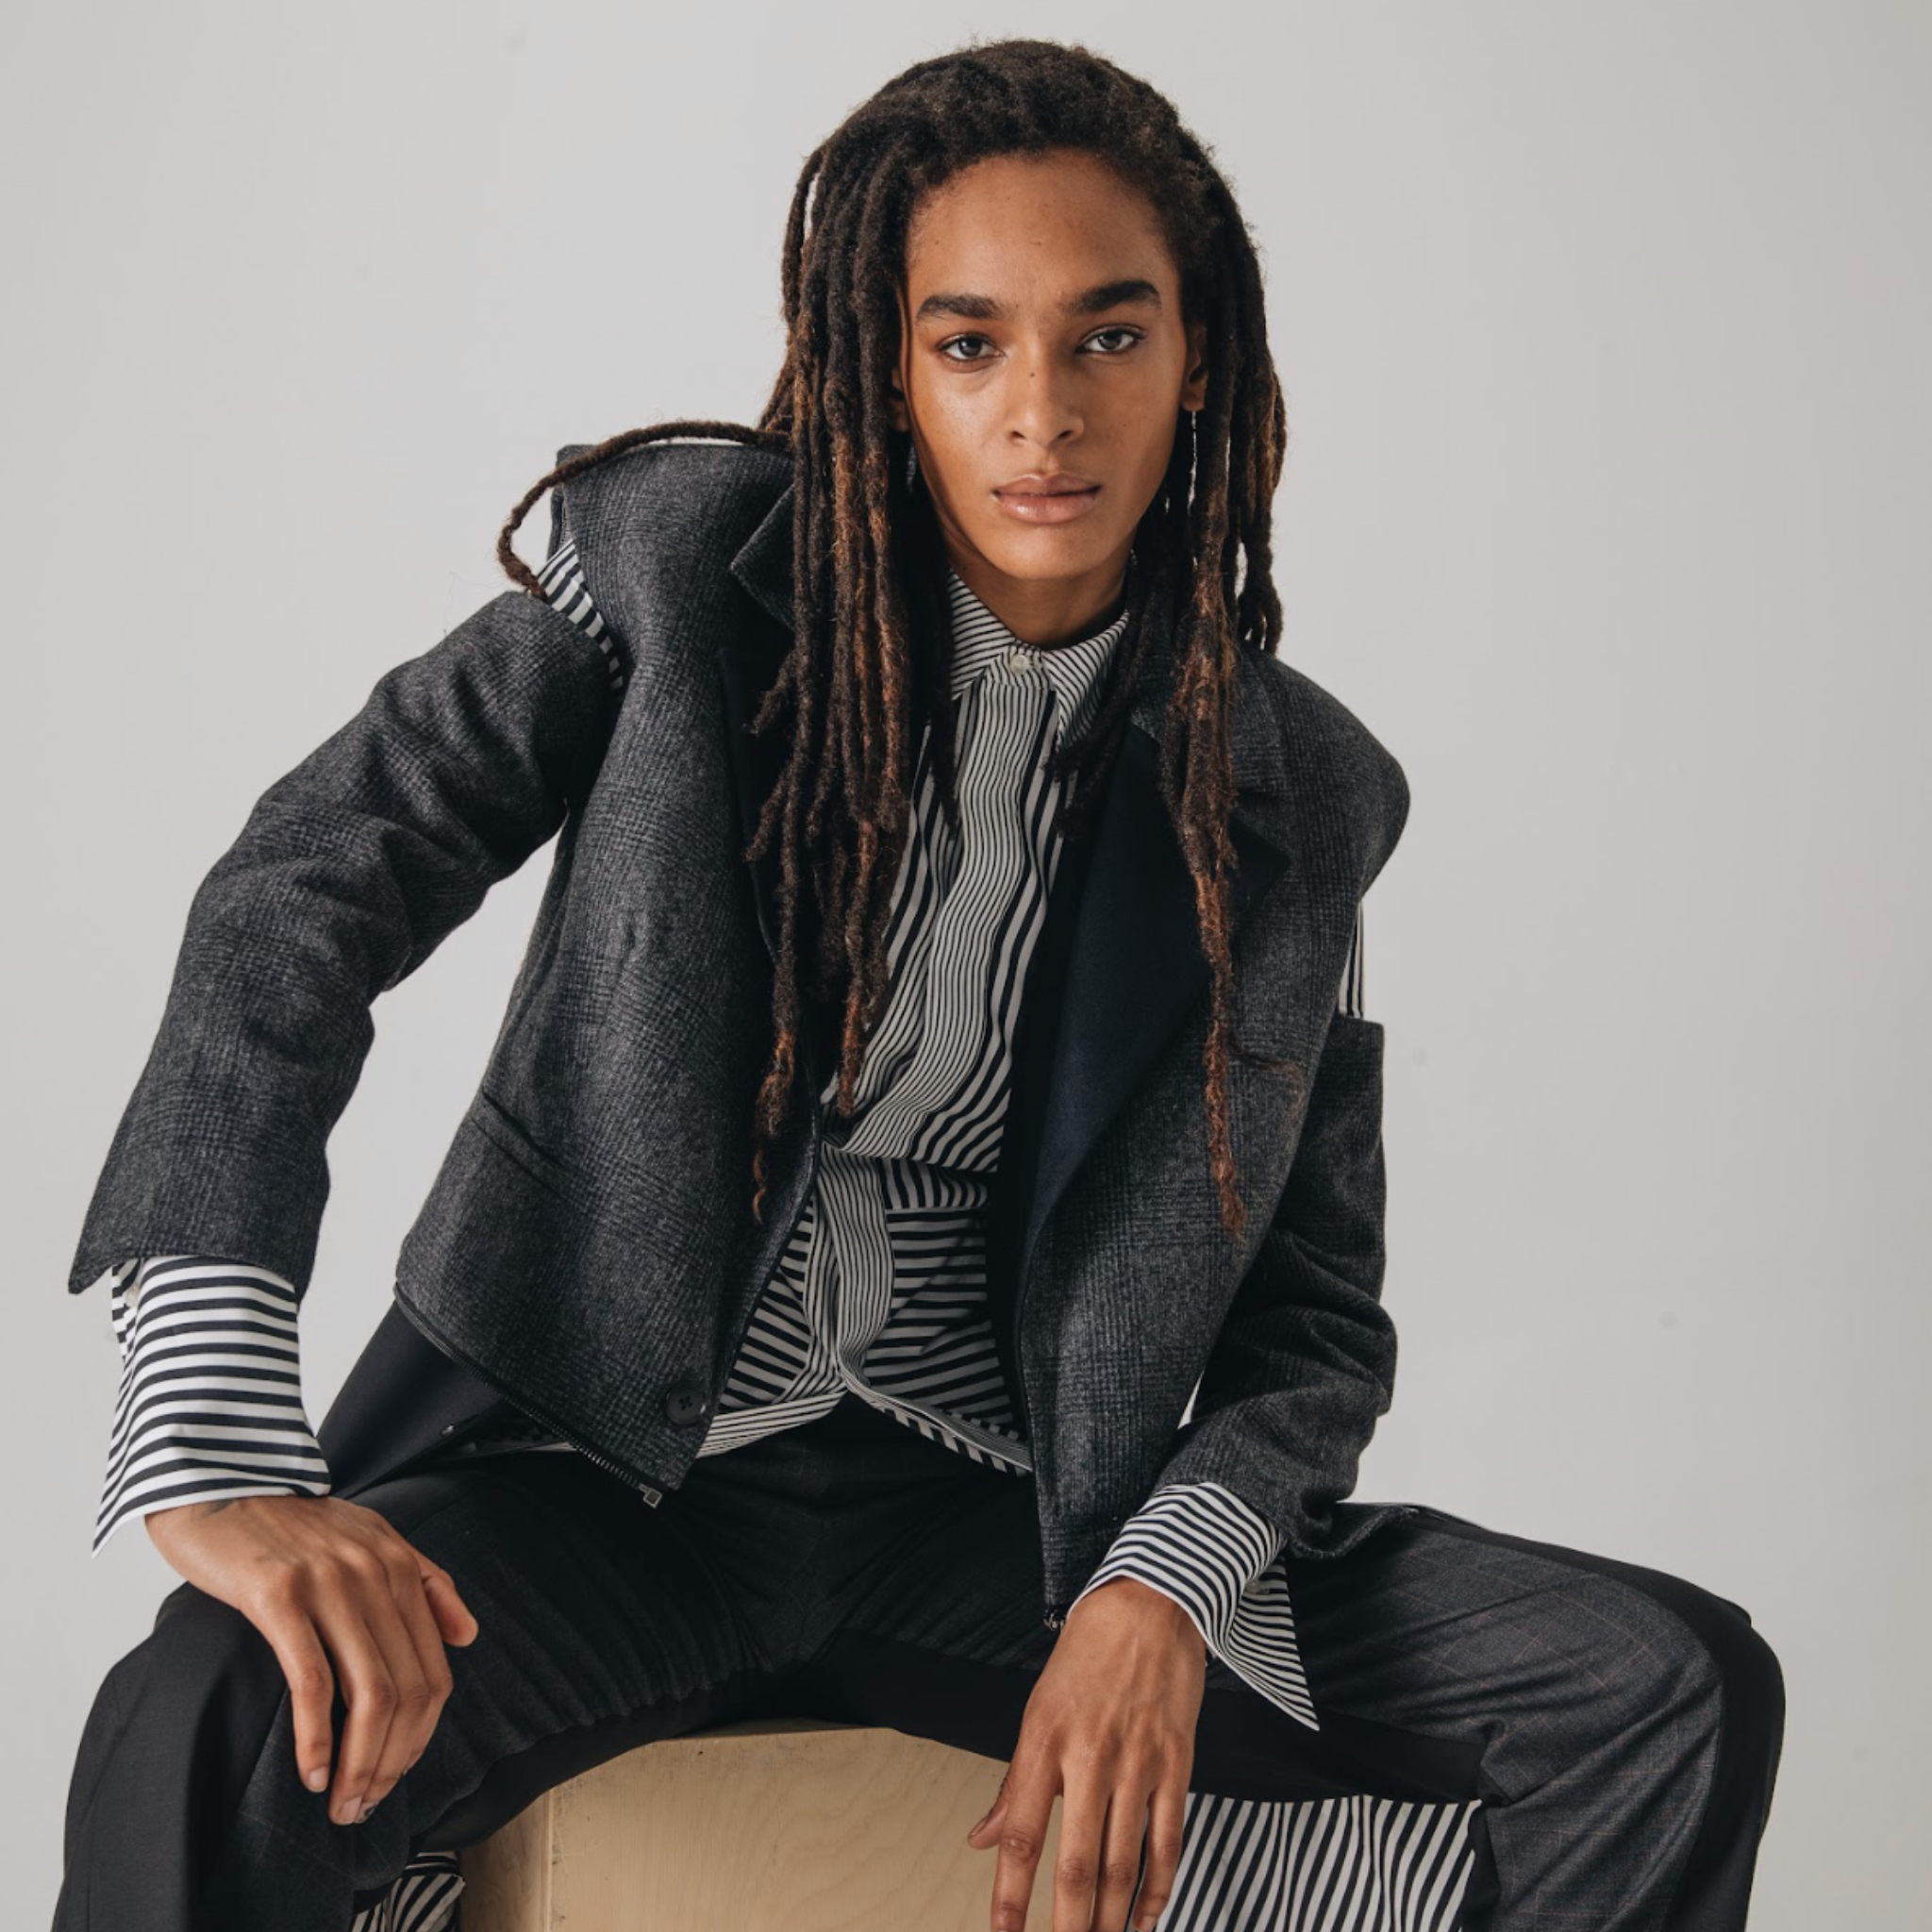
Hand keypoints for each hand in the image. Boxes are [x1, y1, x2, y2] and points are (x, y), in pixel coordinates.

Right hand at [144, 1491, 478, 1827]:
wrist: (222, 1478)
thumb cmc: (291, 1523)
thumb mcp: (372, 1538)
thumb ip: (425, 1583)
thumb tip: (468, 1636)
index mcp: (401, 1567)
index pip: (433, 1673)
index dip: (421, 1737)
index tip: (395, 1777)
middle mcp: (376, 1575)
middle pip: (408, 1691)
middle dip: (392, 1762)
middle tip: (366, 1807)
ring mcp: (331, 1584)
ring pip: (369, 1692)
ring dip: (361, 1762)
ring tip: (344, 1804)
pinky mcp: (278, 1595)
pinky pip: (311, 1678)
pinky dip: (316, 1736)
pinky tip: (313, 1772)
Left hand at [965, 1577, 1204, 1931]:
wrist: (1149, 1605)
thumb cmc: (1086, 1656)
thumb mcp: (1038, 1711)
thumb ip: (1015, 1784)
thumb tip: (983, 1839)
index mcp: (1044, 1742)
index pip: (1023, 1836)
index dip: (1011, 1896)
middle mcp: (1089, 1757)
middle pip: (1076, 1863)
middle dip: (1068, 1923)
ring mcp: (1137, 1762)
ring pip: (1123, 1862)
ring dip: (1111, 1918)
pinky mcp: (1177, 1763)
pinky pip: (1168, 1839)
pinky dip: (1159, 1887)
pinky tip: (1147, 1917)